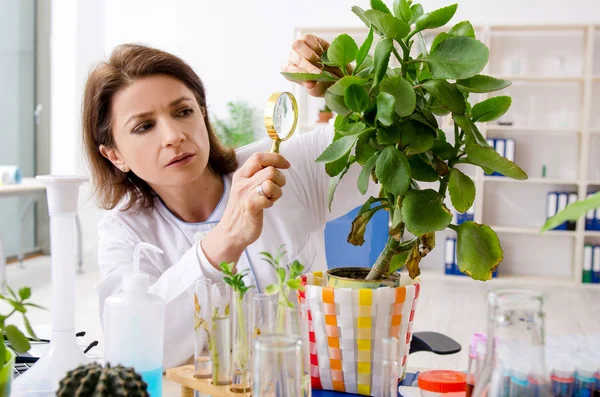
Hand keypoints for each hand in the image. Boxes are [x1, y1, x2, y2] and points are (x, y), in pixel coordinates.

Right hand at [200, 153, 289, 268]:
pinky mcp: (249, 207)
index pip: (259, 156)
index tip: (286, 165)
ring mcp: (244, 194)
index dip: (276, 158)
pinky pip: (267, 198)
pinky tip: (265, 206)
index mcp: (241, 174)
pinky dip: (271, 202)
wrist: (231, 232)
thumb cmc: (243, 209)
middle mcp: (242, 182)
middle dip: (281, 179)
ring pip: (271, 182)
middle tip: (276, 190)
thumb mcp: (247, 187)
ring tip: (269, 199)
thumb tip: (276, 162)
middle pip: (270, 169)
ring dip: (277, 192)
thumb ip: (258, 175)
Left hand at [282, 34, 343, 97]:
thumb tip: (310, 84)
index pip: (289, 70)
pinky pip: (309, 39)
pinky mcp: (308, 38)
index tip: (311, 82)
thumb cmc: (323, 82)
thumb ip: (313, 88)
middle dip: (309, 67)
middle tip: (320, 73)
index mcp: (289, 71)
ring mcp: (299, 47)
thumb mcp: (318, 90)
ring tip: (322, 65)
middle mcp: (292, 57)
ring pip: (298, 45)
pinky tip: (322, 55)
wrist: (337, 74)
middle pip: (295, 58)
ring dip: (312, 56)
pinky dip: (317, 48)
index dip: (300, 74)